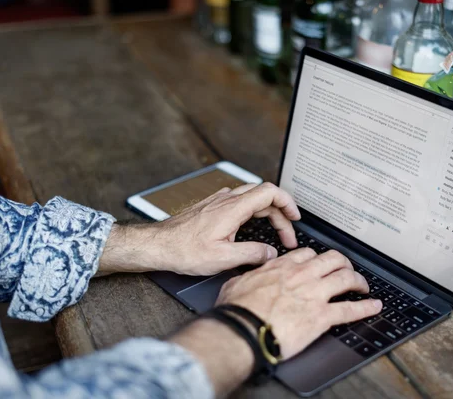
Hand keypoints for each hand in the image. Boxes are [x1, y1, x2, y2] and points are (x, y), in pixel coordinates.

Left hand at [98, 183, 300, 275]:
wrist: (157, 245)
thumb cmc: (183, 251)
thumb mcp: (222, 259)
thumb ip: (252, 254)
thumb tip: (271, 254)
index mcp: (233, 208)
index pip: (270, 193)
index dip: (288, 203)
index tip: (296, 218)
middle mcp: (226, 200)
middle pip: (264, 195)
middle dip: (281, 213)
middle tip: (287, 235)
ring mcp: (217, 201)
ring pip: (251, 197)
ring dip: (267, 212)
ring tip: (275, 230)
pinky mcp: (211, 206)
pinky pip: (239, 201)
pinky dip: (252, 210)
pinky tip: (251, 224)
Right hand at [171, 248, 381, 395]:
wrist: (243, 329)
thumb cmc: (237, 311)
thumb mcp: (237, 283)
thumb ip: (250, 275)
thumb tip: (249, 273)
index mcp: (281, 268)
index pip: (307, 255)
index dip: (316, 258)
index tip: (318, 263)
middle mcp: (301, 276)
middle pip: (332, 260)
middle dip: (343, 263)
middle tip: (346, 269)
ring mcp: (314, 294)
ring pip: (345, 278)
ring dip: (358, 281)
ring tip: (363, 285)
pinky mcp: (322, 316)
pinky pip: (350, 309)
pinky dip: (366, 308)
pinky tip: (374, 306)